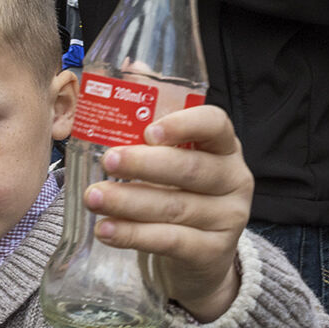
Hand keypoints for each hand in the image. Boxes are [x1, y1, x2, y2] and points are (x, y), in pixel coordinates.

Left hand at [84, 104, 252, 321]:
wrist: (201, 261)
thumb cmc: (180, 196)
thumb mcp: (174, 159)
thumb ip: (154, 117)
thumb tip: (131, 66)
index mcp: (224, 147)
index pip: (215, 125)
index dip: (183, 124)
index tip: (148, 131)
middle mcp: (234, 179)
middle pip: (190, 168)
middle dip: (144, 164)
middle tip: (107, 160)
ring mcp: (228, 218)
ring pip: (175, 206)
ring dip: (128, 201)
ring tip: (93, 197)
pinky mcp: (213, 252)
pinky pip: (170, 241)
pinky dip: (134, 235)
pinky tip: (106, 230)